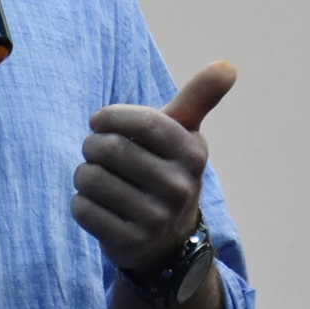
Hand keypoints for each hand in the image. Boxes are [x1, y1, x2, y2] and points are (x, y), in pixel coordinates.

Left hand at [71, 61, 235, 274]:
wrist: (169, 240)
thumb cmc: (168, 170)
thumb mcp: (184, 135)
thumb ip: (199, 98)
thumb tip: (228, 65)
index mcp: (192, 154)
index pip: (144, 122)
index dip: (111, 117)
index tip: (99, 121)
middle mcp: (179, 188)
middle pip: (110, 150)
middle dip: (92, 146)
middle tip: (96, 151)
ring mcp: (156, 219)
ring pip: (91, 179)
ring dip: (83, 174)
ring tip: (95, 178)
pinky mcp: (130, 243)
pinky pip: (84, 210)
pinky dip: (81, 203)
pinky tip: (97, 205)